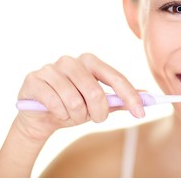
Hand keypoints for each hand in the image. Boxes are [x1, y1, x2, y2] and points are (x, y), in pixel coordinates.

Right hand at [15, 53, 143, 140]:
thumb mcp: (98, 104)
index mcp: (90, 61)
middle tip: (96, 119)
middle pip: (95, 91)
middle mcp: (71, 60)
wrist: (40, 117)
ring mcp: (50, 68)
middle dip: (99, 113)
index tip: (141, 113)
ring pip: (75, 101)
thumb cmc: (73, 107)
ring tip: (72, 115)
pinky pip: (55, 104)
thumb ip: (119, 98)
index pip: (115, 77)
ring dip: (77, 117)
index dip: (130, 96)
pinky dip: (60, 115)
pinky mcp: (34, 80)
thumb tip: (146, 95)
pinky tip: (56, 112)